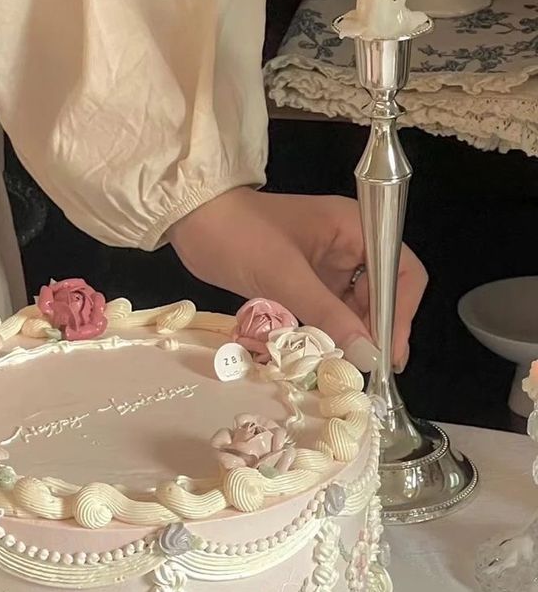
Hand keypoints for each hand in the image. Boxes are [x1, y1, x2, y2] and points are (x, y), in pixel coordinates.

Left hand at [167, 187, 426, 370]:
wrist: (191, 221)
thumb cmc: (239, 236)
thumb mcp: (285, 277)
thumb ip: (330, 315)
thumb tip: (370, 355)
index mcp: (355, 226)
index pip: (401, 271)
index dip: (400, 312)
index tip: (389, 352)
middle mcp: (350, 242)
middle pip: (384, 290)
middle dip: (378, 328)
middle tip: (370, 370)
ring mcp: (328, 262)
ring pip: (357, 304)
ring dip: (355, 334)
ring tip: (349, 368)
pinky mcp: (307, 278)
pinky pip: (331, 308)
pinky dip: (332, 331)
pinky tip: (328, 355)